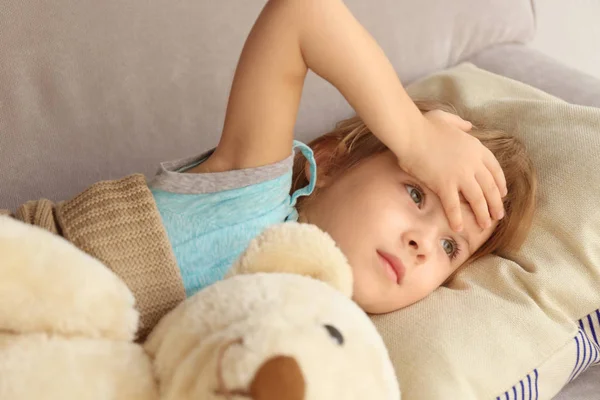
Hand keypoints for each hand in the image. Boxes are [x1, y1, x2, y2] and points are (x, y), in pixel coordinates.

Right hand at [398, 110, 506, 231]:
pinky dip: (457, 218)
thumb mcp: (448, 119)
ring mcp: (460, 175)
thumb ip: (460, 123)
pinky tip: (458, 228)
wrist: (411, 133)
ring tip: (484, 226)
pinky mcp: (444, 184)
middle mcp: (472, 163)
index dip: (500, 183)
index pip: (494, 168)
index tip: (502, 194)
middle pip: (489, 187)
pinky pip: (453, 206)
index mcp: (475, 147)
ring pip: (477, 199)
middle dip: (495, 204)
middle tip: (498, 216)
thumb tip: (469, 125)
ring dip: (482, 214)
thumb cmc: (425, 125)